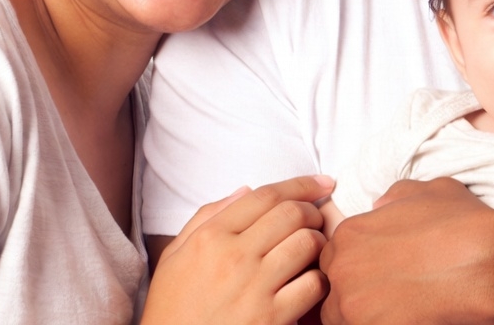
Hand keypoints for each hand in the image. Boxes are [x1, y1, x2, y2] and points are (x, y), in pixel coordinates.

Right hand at [142, 174, 332, 324]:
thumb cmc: (171, 311)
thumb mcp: (174, 258)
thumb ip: (206, 217)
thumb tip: (245, 191)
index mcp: (211, 236)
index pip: (265, 195)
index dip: (301, 184)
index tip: (322, 182)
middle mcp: (235, 256)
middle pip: (292, 213)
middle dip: (313, 211)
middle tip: (317, 219)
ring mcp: (255, 287)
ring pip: (307, 243)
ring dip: (319, 242)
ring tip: (316, 249)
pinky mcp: (272, 319)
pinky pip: (312, 285)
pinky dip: (320, 279)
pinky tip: (312, 282)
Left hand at [319, 177, 493, 324]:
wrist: (488, 264)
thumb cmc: (461, 225)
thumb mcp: (428, 191)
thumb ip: (395, 197)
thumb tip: (381, 205)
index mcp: (349, 233)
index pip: (334, 259)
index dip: (358, 269)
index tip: (382, 275)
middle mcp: (343, 269)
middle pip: (334, 292)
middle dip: (357, 296)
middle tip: (392, 297)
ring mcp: (353, 307)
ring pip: (344, 320)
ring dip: (367, 317)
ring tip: (401, 311)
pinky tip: (411, 319)